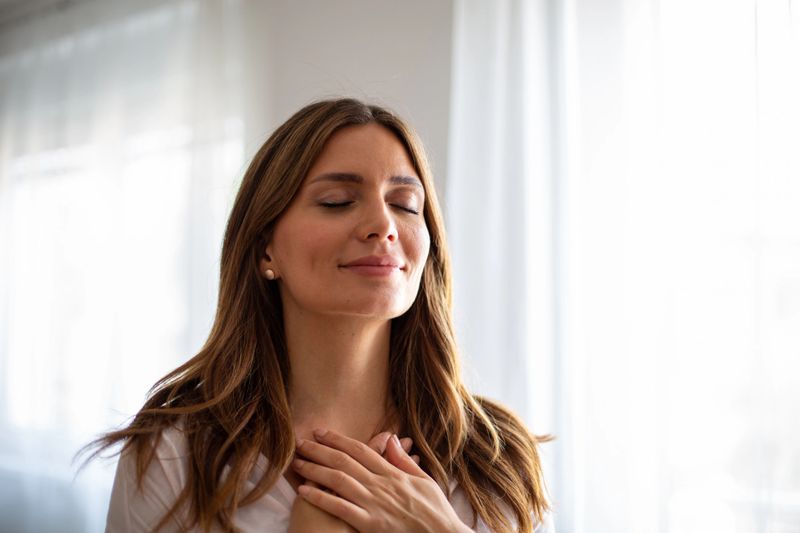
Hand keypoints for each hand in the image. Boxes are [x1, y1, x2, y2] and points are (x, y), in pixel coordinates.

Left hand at [293, 429, 470, 532]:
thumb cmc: (436, 512)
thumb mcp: (424, 481)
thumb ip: (404, 461)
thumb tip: (391, 438)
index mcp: (393, 474)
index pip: (361, 450)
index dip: (339, 440)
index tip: (322, 433)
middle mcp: (381, 485)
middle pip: (345, 462)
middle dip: (321, 450)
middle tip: (301, 442)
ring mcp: (375, 505)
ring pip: (339, 480)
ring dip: (315, 469)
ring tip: (297, 463)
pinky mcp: (370, 525)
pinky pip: (340, 508)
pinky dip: (321, 498)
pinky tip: (304, 491)